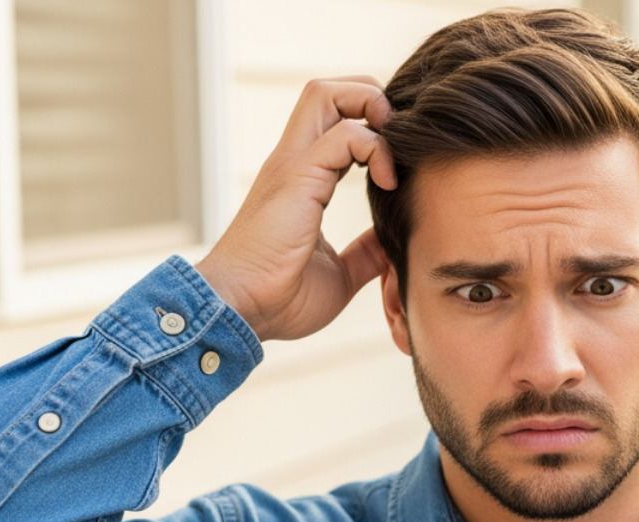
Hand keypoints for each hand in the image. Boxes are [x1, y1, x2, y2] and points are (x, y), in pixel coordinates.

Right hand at [195, 77, 395, 340]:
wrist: (241, 313)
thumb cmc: (280, 299)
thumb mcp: (340, 274)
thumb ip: (365, 253)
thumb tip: (393, 242)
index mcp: (301, 179)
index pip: (333, 121)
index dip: (371, 126)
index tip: (397, 164)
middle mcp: (293, 162)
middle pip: (326, 91)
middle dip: (370, 98)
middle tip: (397, 141)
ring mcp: (292, 166)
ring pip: (326, 95)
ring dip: (371, 108)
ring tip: (394, 152)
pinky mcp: (297, 179)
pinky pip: (343, 136)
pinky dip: (376, 148)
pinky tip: (388, 183)